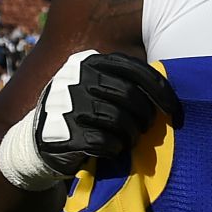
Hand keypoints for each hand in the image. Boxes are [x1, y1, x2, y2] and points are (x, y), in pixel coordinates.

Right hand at [0, 50, 181, 189]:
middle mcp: (76, 77)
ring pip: (119, 120)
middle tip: (143, 130)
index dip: (161, 91)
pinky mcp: (63, 132)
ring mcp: (67, 104)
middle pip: (130, 97)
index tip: (175, 111)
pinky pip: (105, 142)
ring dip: (130, 136)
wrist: (37, 141)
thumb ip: (124, 83)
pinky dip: (114, 148)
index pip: (136, 70)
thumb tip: (168, 95)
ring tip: (127, 141)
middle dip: (144, 117)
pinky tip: (110, 150)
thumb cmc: (81, 113)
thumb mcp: (97, 87)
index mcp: (89, 62)